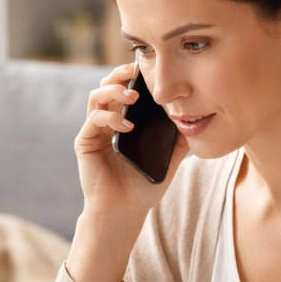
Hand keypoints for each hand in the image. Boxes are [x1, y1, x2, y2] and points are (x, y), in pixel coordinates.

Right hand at [66, 62, 189, 281]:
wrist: (124, 212)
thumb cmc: (143, 188)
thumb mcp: (168, 160)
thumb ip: (178, 140)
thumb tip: (195, 118)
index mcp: (123, 123)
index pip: (125, 90)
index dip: (134, 76)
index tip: (150, 69)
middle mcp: (106, 124)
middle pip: (107, 86)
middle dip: (120, 74)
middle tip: (137, 71)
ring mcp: (94, 132)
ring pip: (96, 97)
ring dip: (113, 91)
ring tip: (132, 96)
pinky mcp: (85, 143)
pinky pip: (93, 120)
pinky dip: (110, 117)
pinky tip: (126, 125)